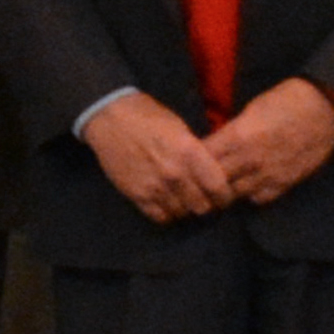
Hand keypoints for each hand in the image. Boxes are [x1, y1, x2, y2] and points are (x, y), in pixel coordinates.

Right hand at [75, 92, 234, 226]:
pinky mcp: (136, 195)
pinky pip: (160, 217)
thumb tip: (211, 172)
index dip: (224, 195)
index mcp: (190, 153)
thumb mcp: (181, 128)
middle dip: (206, 204)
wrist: (110, 117)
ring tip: (184, 200)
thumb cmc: (149, 117)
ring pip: (182, 214)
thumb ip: (197, 153)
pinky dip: (167, 213)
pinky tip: (167, 203)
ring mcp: (154, 187)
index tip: (223, 195)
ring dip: (186, 209)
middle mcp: (174, 174)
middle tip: (203, 198)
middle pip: (202, 206)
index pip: (219, 188)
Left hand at [201, 83, 333, 204]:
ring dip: (224, 191)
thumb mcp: (251, 110)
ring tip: (218, 187)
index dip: (191, 160)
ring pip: (233, 194)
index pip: (202, 157)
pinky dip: (249, 195)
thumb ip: (231, 131)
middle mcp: (249, 160)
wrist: (326, 110)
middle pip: (213, 180)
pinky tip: (246, 187)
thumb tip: (214, 144)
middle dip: (202, 180)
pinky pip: (258, 199)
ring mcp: (268, 175)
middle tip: (196, 179)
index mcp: (238, 136)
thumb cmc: (286, 101)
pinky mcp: (285, 185)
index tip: (186, 160)